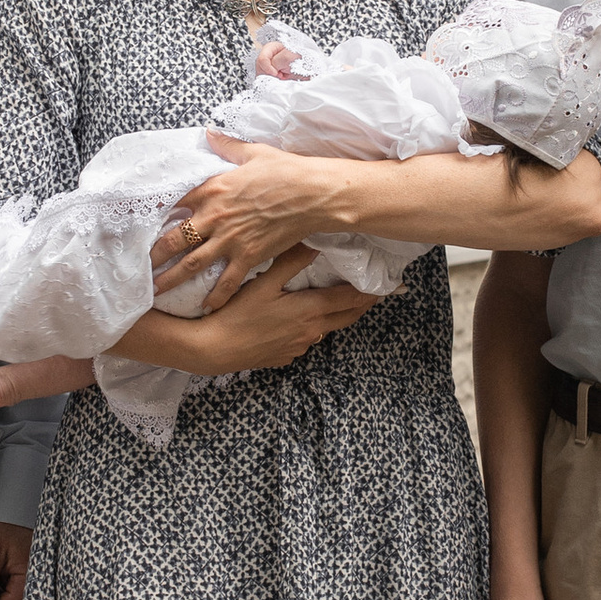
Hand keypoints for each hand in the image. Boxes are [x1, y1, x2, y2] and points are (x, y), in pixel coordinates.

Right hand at [130, 247, 374, 374]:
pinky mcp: (284, 357)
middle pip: (346, 318)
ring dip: (338, 316)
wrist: (212, 350)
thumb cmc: (236, 313)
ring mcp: (298, 347)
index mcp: (310, 311)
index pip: (350, 300)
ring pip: (327, 330)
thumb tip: (315, 242)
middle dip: (362, 305)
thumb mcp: (264, 282)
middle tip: (376, 294)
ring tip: (343, 303)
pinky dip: (313, 329)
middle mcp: (311, 332)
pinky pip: (306, 341)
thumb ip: (291, 261)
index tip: (388, 284)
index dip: (370, 291)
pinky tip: (303, 321)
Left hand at [155, 139, 354, 311]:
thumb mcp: (252, 153)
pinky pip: (226, 280)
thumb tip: (209, 133)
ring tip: (154, 292)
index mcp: (211, 189)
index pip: (173, 204)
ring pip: (191, 264)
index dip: (154, 216)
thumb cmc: (286, 170)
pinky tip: (205, 308)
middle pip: (173, 239)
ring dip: (171, 279)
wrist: (313, 193)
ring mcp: (230, 239)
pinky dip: (215, 296)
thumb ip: (226, 146)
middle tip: (136, 269)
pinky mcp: (248, 255)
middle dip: (152, 256)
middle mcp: (214, 216)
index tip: (139, 227)